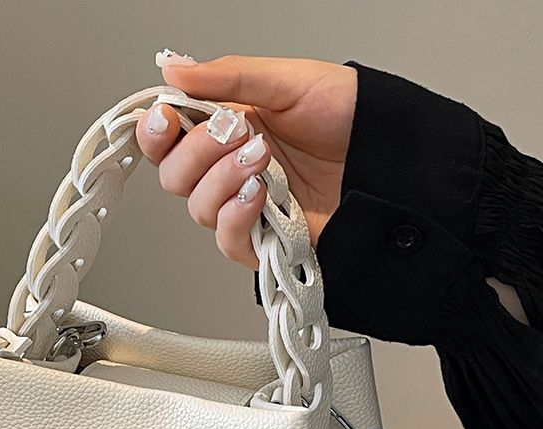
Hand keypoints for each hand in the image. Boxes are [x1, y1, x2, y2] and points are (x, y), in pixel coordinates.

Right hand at [135, 54, 357, 267]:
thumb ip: (227, 76)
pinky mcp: (265, 239)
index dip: (156, 131)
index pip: (169, 137)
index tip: (167, 118)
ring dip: (222, 181)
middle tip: (235, 133)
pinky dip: (236, 218)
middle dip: (197, 153)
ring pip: (198, 208)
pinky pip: (227, 241)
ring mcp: (245, 206)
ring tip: (262, 159)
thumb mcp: (288, 81)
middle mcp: (229, 169)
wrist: (391, 161)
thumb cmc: (350, 119)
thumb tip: (173, 68)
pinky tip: (258, 196)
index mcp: (227, 128)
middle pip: (174, 176)